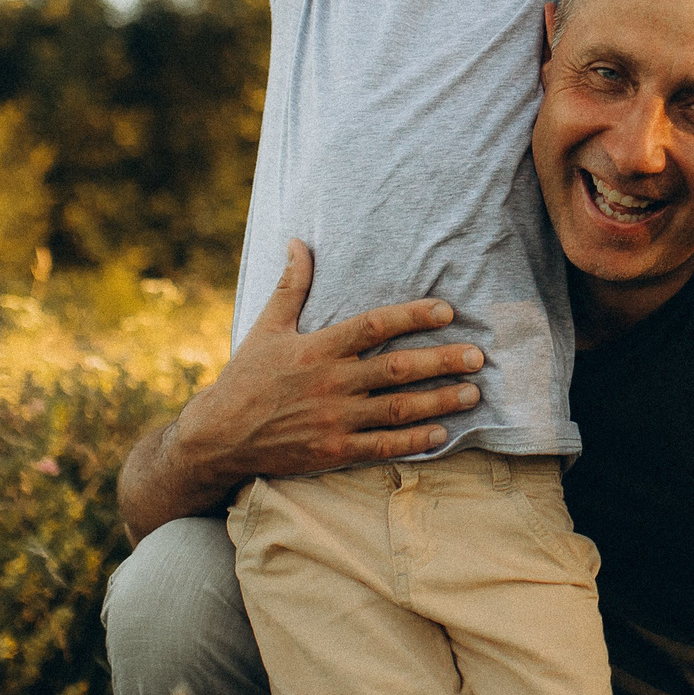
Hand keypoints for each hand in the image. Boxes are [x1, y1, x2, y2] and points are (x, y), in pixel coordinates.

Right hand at [173, 239, 482, 483]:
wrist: (216, 438)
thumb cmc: (246, 378)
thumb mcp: (266, 327)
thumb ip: (291, 286)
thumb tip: (298, 242)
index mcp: (317, 349)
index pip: (373, 326)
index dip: (411, 316)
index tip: (447, 309)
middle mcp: (329, 383)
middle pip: (396, 369)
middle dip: (441, 361)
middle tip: (477, 355)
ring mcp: (333, 420)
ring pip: (396, 410)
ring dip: (438, 401)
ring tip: (472, 393)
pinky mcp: (332, 452)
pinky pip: (381, 447)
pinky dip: (414, 442)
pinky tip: (442, 434)